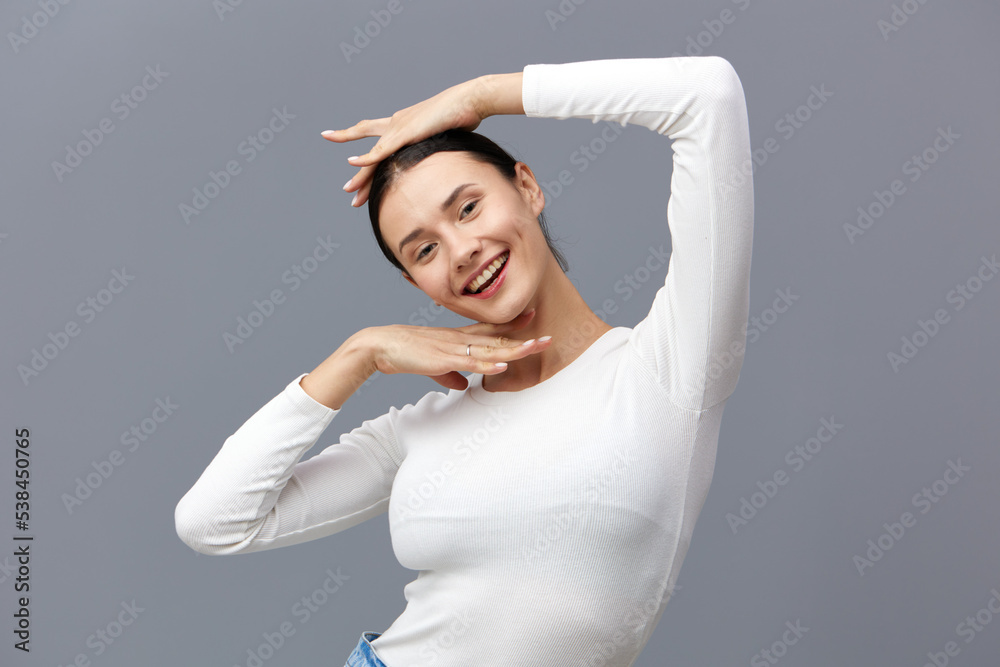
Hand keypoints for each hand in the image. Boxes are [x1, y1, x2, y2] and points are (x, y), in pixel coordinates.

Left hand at [321, 76, 490, 207]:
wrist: (469, 102)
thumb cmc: (463, 117)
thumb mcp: (445, 139)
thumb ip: (436, 149)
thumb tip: (442, 165)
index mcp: (404, 125)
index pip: (380, 144)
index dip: (366, 153)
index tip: (353, 161)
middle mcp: (396, 125)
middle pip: (371, 150)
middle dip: (359, 173)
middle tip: (347, 190)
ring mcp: (399, 128)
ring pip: (372, 155)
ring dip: (360, 175)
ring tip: (348, 191)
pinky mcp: (405, 132)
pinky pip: (381, 149)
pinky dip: (366, 157)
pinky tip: (352, 162)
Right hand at [364, 308, 551, 390]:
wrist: (383, 346)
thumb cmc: (406, 353)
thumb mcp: (434, 366)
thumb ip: (451, 375)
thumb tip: (464, 385)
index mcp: (458, 337)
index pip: (491, 329)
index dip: (512, 325)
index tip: (532, 317)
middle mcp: (461, 339)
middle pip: (499, 339)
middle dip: (524, 338)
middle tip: (549, 337)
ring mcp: (455, 348)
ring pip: (491, 349)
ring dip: (515, 350)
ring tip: (536, 348)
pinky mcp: (445, 359)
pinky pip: (471, 362)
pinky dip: (488, 364)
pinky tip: (504, 365)